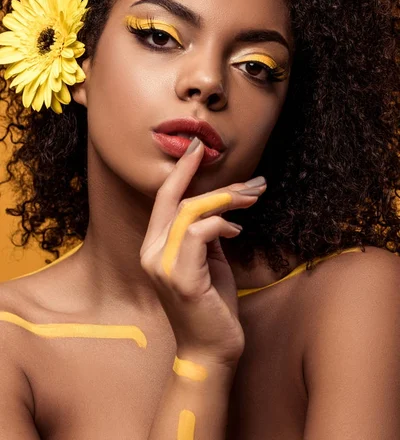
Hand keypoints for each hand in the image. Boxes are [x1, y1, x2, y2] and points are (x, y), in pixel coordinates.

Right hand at [139, 138, 266, 365]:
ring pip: (191, 211)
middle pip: (176, 199)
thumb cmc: (211, 305)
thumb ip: (206, 236)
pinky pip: (200, 233)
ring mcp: (162, 265)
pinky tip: (237, 232)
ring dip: (227, 200)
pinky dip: (222, 225)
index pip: (164, 199)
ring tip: (253, 200)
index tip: (198, 147)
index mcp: (154, 246)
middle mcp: (151, 252)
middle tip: (252, 180)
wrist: (210, 351)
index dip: (181, 171)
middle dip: (214, 182)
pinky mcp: (182, 277)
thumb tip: (220, 211)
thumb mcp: (209, 262)